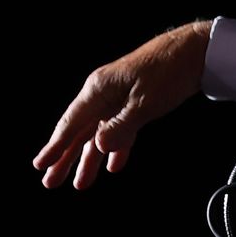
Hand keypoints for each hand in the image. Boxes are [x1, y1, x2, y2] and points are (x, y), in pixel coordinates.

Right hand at [32, 20, 212, 189]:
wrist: (195, 52)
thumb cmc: (168, 71)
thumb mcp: (144, 104)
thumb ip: (120, 127)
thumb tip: (99, 147)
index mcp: (98, 89)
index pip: (71, 123)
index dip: (55, 147)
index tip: (40, 165)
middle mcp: (103, 93)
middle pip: (80, 131)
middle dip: (65, 158)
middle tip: (51, 182)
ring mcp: (118, 99)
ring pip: (98, 134)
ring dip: (89, 159)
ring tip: (80, 183)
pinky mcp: (134, 103)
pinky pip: (119, 130)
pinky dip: (116, 148)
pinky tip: (113, 166)